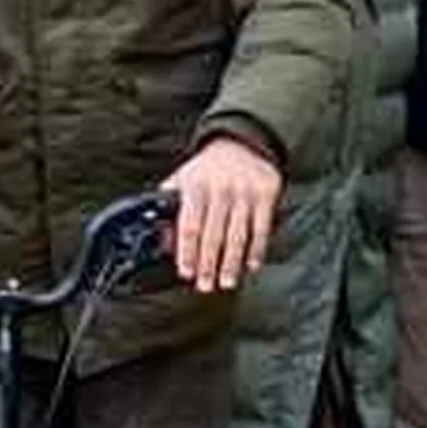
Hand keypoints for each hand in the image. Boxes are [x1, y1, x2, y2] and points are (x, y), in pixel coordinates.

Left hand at [162, 134, 281, 293]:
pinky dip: (257, 250)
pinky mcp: (265, 195)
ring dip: (231, 262)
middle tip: (205, 285)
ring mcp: (245, 193)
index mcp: (196, 187)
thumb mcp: (183, 178)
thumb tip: (161, 237)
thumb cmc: (207, 168)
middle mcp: (220, 190)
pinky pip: (261, 228)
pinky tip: (251, 266)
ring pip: (238, 235)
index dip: (187, 251)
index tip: (185, 272)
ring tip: (226, 282)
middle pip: (213, 235)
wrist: (242, 142)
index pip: (189, 225)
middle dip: (208, 264)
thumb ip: (170, 205)